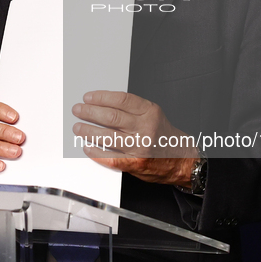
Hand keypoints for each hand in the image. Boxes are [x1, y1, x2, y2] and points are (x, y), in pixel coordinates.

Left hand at [72, 91, 196, 185]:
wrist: (182, 160)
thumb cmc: (165, 136)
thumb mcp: (154, 115)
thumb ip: (132, 109)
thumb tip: (103, 105)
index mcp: (150, 112)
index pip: (121, 100)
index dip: (101, 97)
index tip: (88, 98)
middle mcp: (146, 128)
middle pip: (111, 117)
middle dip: (90, 112)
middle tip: (78, 110)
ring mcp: (140, 147)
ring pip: (108, 136)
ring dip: (88, 131)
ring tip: (78, 128)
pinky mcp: (135, 163)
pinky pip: (110, 158)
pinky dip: (96, 153)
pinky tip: (88, 148)